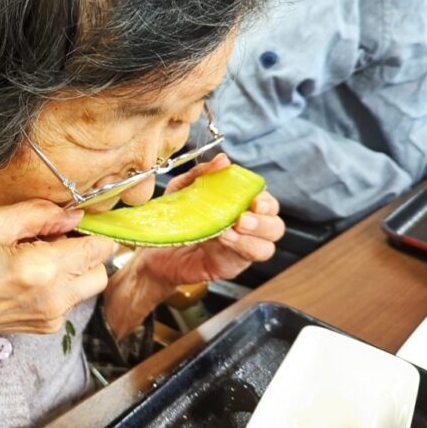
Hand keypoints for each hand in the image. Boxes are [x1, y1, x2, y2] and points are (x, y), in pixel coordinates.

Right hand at [0, 200, 115, 345]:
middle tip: (55, 240)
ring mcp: (51, 317)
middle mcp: (55, 298)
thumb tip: (74, 214)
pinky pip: (68, 301)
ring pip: (85, 288)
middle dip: (86, 253)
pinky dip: (59, 286)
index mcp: (45, 269)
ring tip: (36, 258)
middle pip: (100, 273)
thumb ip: (41, 213)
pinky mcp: (45, 327)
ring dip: (72, 270)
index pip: (99, 249)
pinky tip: (28, 276)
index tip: (74, 224)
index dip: (90, 231)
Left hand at [136, 153, 284, 286]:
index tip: (254, 199)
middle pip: (275, 226)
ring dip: (253, 237)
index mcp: (239, 208)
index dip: (266, 201)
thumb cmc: (171, 219)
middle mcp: (245, 230)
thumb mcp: (182, 189)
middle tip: (244, 217)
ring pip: (267, 247)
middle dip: (264, 221)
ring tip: (233, 227)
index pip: (267, 203)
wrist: (151, 249)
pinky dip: (238, 248)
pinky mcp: (229, 266)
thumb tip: (223, 160)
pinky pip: (243, 260)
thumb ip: (202, 173)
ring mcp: (239, 250)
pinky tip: (223, 238)